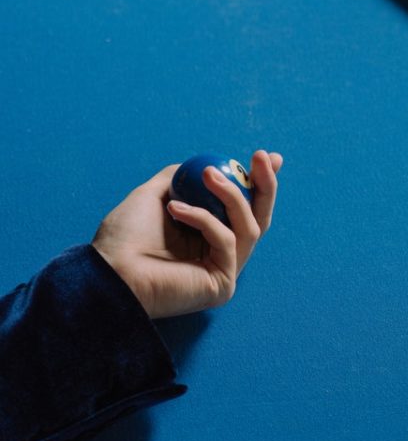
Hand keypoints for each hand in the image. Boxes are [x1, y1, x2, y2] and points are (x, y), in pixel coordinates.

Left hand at [92, 150, 282, 318]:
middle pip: (259, 217)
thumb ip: (178, 179)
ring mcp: (224, 270)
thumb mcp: (154, 195)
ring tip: (207, 174)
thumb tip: (201, 165)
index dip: (259, 182)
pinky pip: (226, 239)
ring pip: (250, 226)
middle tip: (260, 157)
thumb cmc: (123, 238)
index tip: (266, 157)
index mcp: (207, 235)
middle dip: (266, 184)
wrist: (109, 270)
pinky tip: (176, 210)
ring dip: (232, 194)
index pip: (243, 207)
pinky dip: (203, 218)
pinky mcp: (222, 284)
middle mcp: (220, 253)